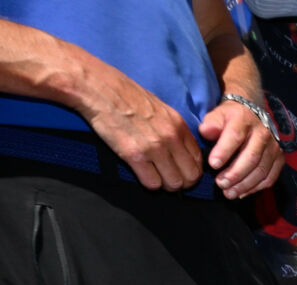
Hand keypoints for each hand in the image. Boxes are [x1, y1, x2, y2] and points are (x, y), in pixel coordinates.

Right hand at [72, 58, 202, 191]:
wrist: (98, 88)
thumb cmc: (126, 96)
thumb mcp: (160, 108)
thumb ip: (173, 128)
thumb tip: (181, 148)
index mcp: (178, 125)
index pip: (198, 159)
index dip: (191, 170)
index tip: (182, 171)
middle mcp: (170, 137)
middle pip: (191, 175)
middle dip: (182, 182)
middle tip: (170, 179)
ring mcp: (153, 148)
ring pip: (174, 183)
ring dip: (166, 185)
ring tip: (156, 178)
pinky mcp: (134, 155)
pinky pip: (152, 183)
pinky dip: (149, 183)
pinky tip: (142, 174)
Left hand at [198, 97, 281, 198]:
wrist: (255, 116)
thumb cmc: (232, 119)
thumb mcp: (219, 114)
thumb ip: (211, 123)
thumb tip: (206, 132)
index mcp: (244, 120)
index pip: (235, 136)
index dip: (224, 151)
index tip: (213, 164)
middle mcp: (262, 134)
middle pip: (251, 157)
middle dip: (235, 174)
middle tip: (220, 184)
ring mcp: (273, 148)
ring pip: (261, 171)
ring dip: (244, 185)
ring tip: (228, 193)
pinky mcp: (279, 160)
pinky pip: (270, 178)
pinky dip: (255, 188)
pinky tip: (241, 193)